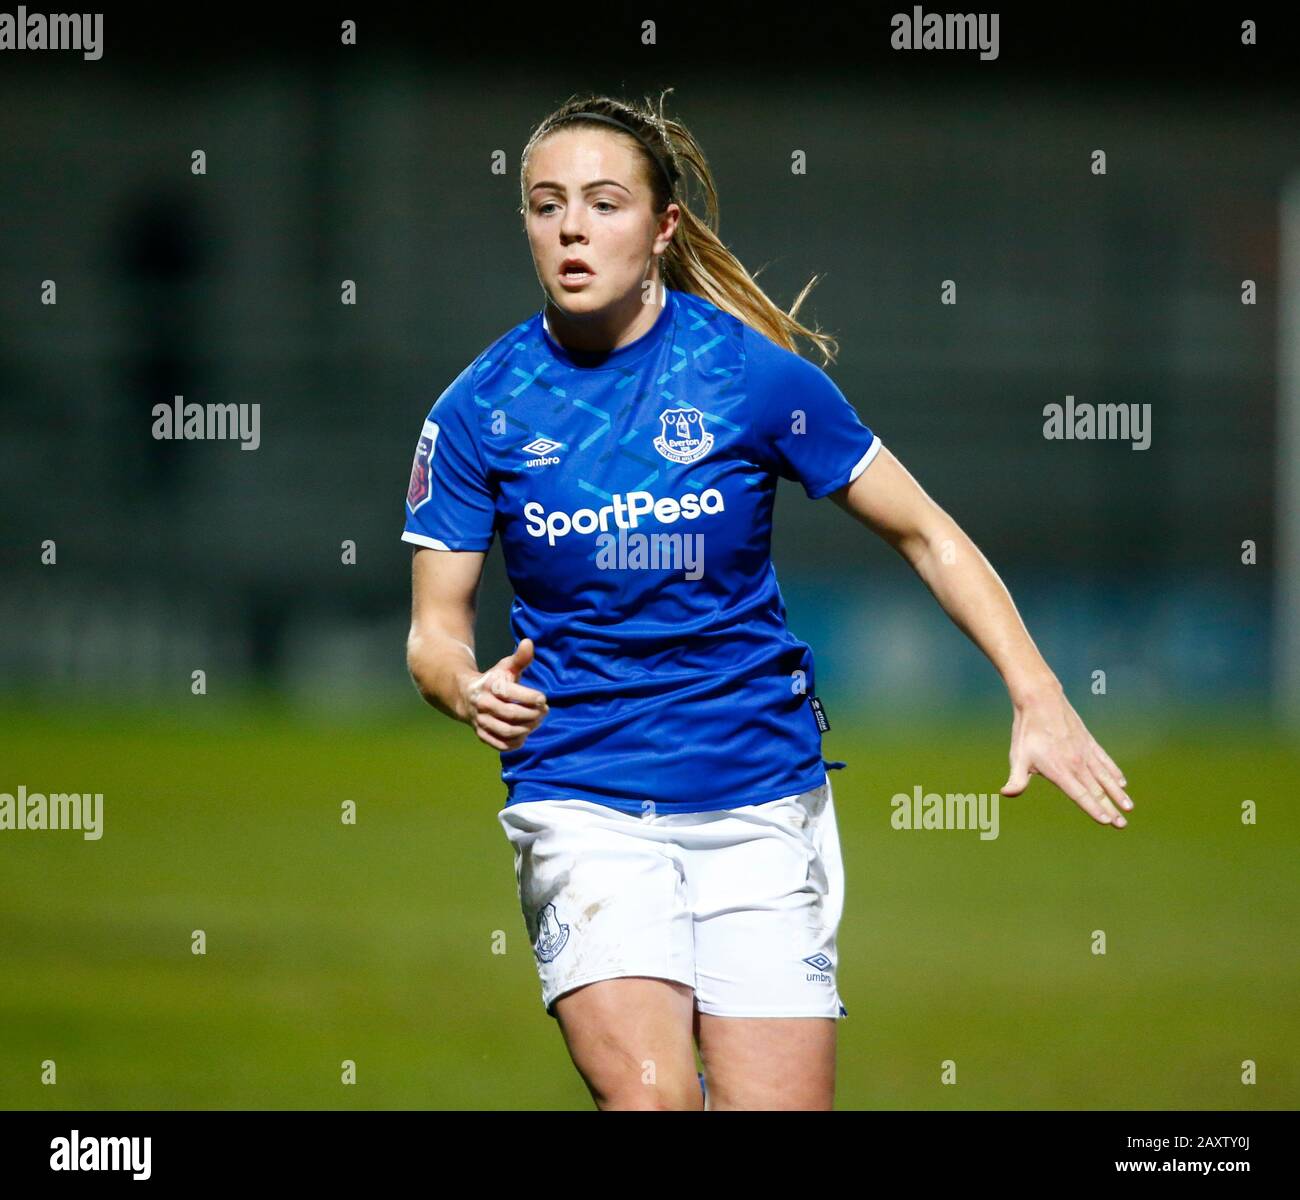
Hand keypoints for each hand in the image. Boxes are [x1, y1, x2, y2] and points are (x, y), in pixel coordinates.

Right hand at [462, 638, 548, 751]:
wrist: (466, 696)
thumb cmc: (493, 680)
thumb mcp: (505, 667)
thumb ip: (519, 658)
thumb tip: (529, 642)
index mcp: (489, 686)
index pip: (511, 694)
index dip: (530, 698)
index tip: (543, 699)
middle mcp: (483, 704)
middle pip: (512, 714)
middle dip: (532, 715)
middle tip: (544, 711)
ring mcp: (481, 721)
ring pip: (507, 731)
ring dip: (527, 728)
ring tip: (537, 721)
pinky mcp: (482, 735)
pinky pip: (501, 744)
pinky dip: (516, 742)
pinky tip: (524, 734)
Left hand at [1000, 681, 1132, 826]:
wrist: (1041, 700)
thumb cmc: (1027, 732)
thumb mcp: (1018, 757)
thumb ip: (1016, 779)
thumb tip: (1006, 793)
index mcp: (1060, 771)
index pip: (1080, 795)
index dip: (1093, 809)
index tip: (1106, 821)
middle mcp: (1077, 764)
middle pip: (1096, 790)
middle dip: (1110, 808)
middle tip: (1122, 824)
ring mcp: (1085, 752)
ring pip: (1105, 777)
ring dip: (1117, 792)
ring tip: (1128, 807)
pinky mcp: (1089, 742)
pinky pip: (1105, 760)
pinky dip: (1114, 772)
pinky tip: (1122, 781)